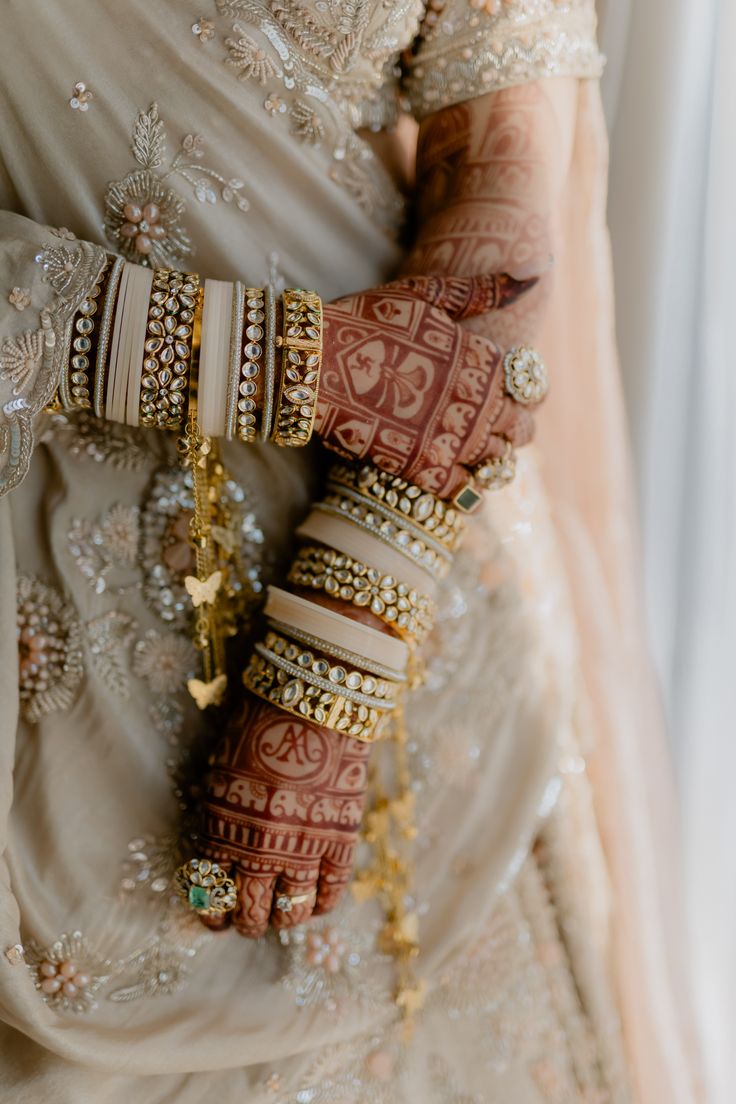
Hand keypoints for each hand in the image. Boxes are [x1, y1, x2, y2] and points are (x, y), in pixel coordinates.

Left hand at [197, 696, 369, 936]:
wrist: (309, 704)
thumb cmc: (257, 727)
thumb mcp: (221, 773)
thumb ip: (221, 817)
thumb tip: (219, 854)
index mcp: (222, 832)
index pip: (211, 893)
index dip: (212, 914)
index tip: (216, 920)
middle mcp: (259, 850)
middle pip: (251, 912)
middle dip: (246, 923)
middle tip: (249, 922)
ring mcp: (303, 848)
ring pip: (291, 911)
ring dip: (283, 920)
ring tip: (281, 918)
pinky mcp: (340, 840)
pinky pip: (332, 890)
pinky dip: (323, 904)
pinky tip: (316, 905)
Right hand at [315, 272, 537, 496]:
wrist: (314, 362)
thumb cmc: (366, 320)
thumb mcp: (425, 294)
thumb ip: (481, 291)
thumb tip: (532, 275)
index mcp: (483, 359)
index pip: (528, 386)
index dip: (522, 394)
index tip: (508, 396)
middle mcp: (477, 402)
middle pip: (521, 429)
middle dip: (513, 429)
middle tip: (489, 428)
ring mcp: (453, 438)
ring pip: (498, 463)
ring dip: (490, 460)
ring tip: (469, 452)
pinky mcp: (424, 469)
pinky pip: (464, 491)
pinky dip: (463, 489)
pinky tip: (450, 476)